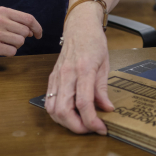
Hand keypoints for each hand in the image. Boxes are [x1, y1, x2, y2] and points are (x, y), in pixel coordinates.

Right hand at [0, 7, 41, 68]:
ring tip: (3, 43)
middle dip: (21, 38)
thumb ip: (19, 24)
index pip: (28, 18)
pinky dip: (9, 53)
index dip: (37, 28)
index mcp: (2, 11)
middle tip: (9, 39)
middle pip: (25, 32)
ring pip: (20, 42)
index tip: (38, 35)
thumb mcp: (4, 23)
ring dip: (15, 46)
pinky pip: (12, 51)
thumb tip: (32, 31)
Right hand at [45, 8, 112, 134]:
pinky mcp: (52, 78)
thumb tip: (106, 109)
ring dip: (65, 122)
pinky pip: (49, 101)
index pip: (84, 103)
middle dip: (76, 127)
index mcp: (83, 69)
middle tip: (90, 129)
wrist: (79, 25)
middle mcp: (67, 74)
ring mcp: (57, 76)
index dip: (92, 121)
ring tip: (80, 123)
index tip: (101, 128)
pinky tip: (70, 114)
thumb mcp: (105, 64)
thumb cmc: (94, 41)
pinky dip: (58, 113)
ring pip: (52, 109)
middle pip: (63, 110)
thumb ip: (103, 88)